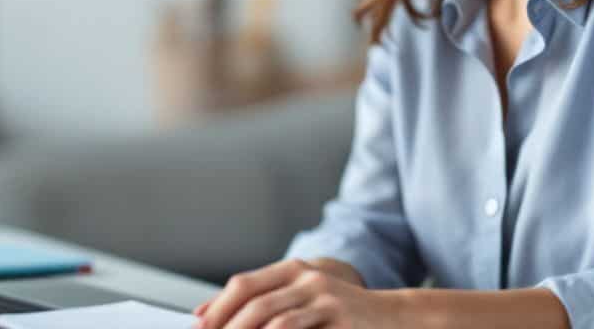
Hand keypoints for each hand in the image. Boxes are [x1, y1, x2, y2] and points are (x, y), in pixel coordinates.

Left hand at [193, 258, 400, 328]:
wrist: (394, 317)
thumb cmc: (343, 315)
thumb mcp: (305, 303)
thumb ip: (268, 305)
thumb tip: (211, 315)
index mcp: (292, 271)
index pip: (243, 284)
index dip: (218, 305)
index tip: (199, 326)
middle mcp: (305, 276)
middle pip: (252, 298)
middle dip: (225, 323)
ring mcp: (322, 293)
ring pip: (270, 314)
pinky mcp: (337, 312)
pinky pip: (295, 325)